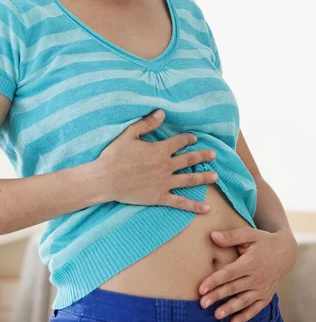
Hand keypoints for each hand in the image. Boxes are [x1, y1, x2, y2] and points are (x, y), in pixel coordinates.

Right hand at [98, 109, 218, 211]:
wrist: (105, 179)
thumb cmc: (114, 156)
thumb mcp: (129, 134)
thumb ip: (147, 123)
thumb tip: (162, 112)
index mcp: (159, 150)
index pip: (178, 142)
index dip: (188, 139)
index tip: (194, 138)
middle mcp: (165, 166)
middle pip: (189, 160)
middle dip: (202, 156)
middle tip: (213, 154)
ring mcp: (164, 183)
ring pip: (189, 180)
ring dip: (204, 177)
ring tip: (215, 176)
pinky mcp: (160, 197)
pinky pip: (180, 202)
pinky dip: (194, 206)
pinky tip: (206, 209)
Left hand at [197, 227, 297, 321]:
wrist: (286, 252)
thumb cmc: (263, 241)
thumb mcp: (249, 235)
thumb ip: (231, 236)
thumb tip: (212, 235)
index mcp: (250, 262)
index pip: (229, 273)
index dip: (214, 281)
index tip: (201, 289)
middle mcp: (257, 278)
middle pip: (233, 288)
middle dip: (217, 296)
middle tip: (202, 304)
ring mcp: (262, 289)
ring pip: (243, 301)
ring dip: (229, 309)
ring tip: (216, 315)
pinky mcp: (266, 296)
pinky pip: (255, 308)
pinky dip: (245, 316)